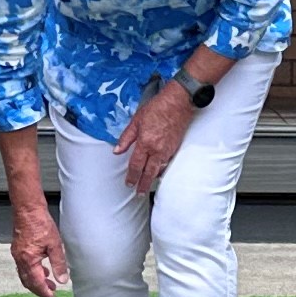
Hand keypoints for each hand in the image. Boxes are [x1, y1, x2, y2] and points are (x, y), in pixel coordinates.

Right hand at [7, 198, 67, 296]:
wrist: (28, 209)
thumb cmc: (40, 224)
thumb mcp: (55, 245)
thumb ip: (58, 264)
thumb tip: (63, 280)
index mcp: (28, 260)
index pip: (36, 283)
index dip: (44, 292)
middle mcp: (20, 259)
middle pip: (28, 281)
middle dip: (39, 289)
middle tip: (51, 292)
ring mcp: (17, 254)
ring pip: (25, 274)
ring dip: (36, 281)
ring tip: (49, 282)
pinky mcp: (18, 249)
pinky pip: (23, 266)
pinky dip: (32, 272)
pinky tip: (42, 268)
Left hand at [119, 77, 197, 195]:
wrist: (178, 103)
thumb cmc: (157, 108)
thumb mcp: (136, 120)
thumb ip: (126, 138)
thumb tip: (117, 150)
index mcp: (145, 143)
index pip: (136, 165)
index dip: (132, 177)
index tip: (129, 183)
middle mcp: (157, 149)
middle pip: (148, 173)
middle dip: (143, 184)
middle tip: (139, 193)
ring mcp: (167, 150)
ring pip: (159, 170)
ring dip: (152, 178)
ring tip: (147, 184)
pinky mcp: (175, 148)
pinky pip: (166, 163)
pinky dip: (161, 169)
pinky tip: (158, 171)